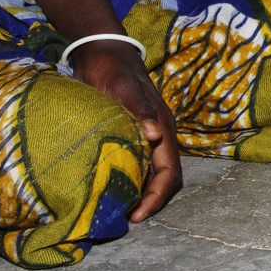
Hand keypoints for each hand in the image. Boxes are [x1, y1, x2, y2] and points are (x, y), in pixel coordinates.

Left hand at [70, 41, 182, 220]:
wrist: (101, 51)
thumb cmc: (112, 68)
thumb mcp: (123, 87)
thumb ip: (140, 109)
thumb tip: (155, 136)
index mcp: (162, 128)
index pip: (170, 173)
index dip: (157, 197)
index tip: (137, 215)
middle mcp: (157, 138)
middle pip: (162, 180)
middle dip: (149, 202)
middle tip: (123, 219)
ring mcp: (144, 138)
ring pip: (149, 175)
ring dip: (138, 194)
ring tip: (115, 211)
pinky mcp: (129, 136)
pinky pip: (134, 166)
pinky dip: (126, 182)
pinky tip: (107, 190)